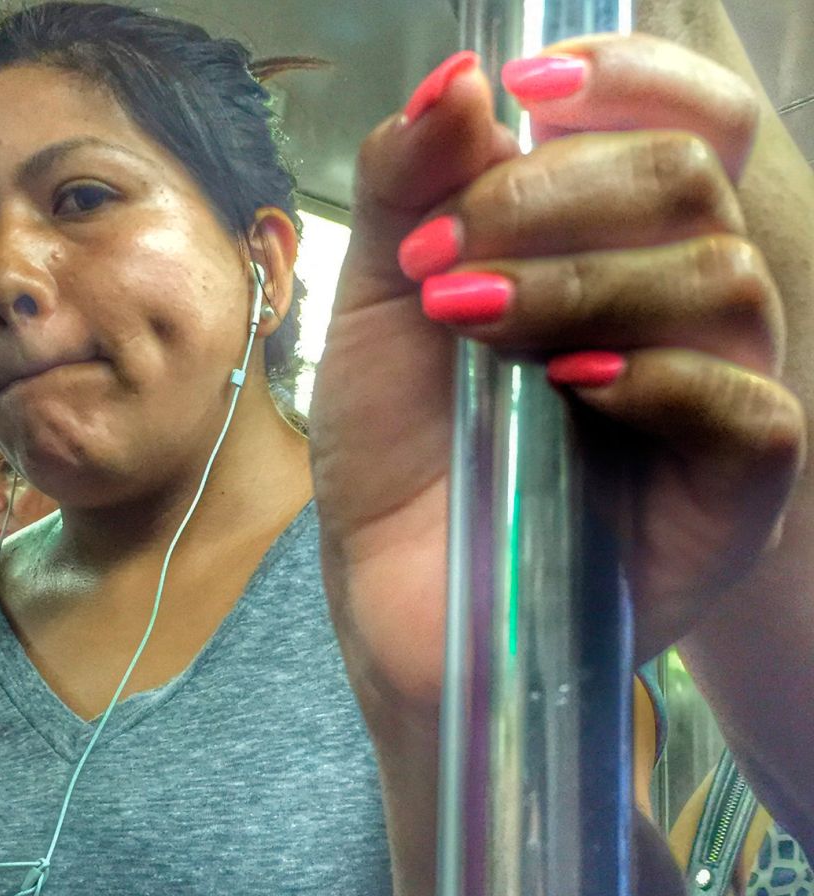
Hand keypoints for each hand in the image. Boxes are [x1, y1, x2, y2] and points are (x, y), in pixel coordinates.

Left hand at [310, 33, 803, 735]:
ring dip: (580, 282)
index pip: (684, 124)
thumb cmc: (394, 450)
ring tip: (470, 319)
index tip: (528, 82)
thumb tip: (460, 76)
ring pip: (719, 280)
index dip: (629, 78)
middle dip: (554, 195)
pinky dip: (657, 377)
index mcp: (607, 253)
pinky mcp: (728, 496)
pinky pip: (748, 408)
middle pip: (691, 181)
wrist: (396, 588)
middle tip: (441, 258)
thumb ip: (407, 189)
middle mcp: (674, 313)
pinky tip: (569, 387)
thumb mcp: (377, 305)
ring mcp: (712, 401)